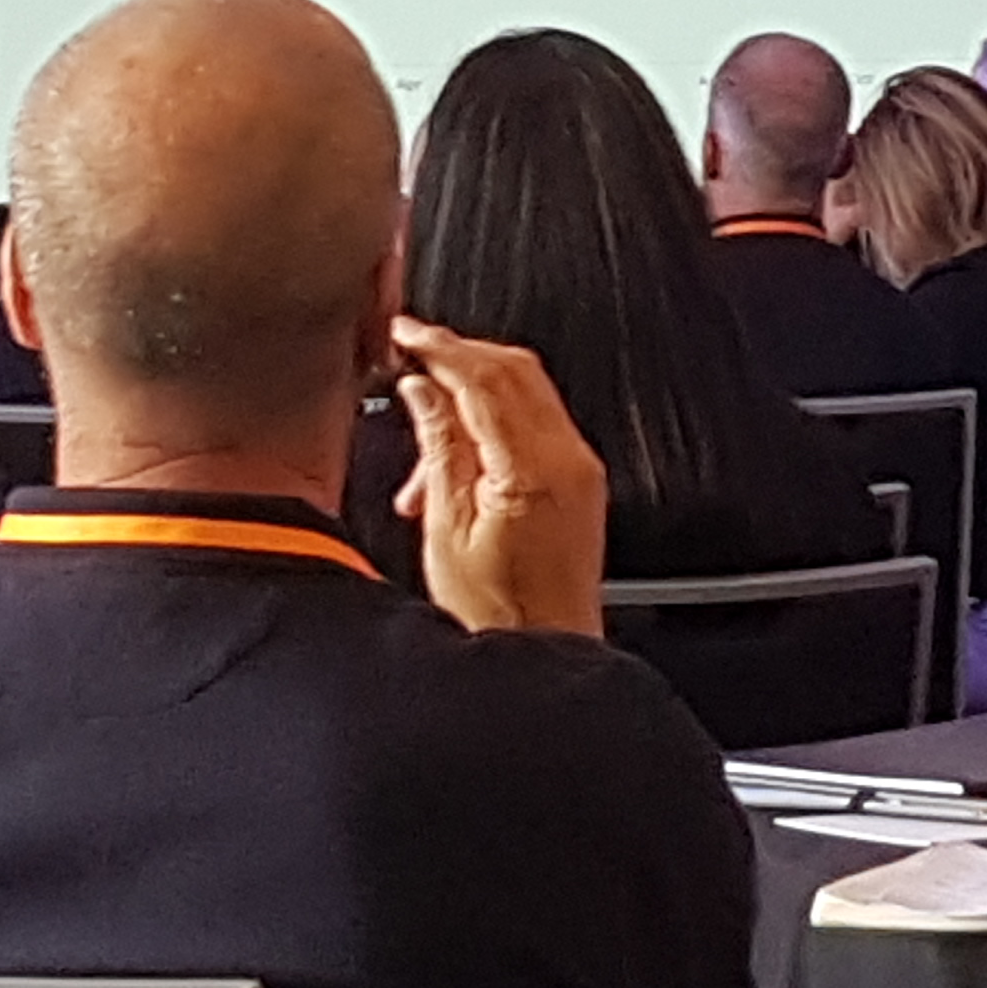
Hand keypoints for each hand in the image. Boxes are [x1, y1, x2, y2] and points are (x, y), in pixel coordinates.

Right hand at [388, 318, 608, 638]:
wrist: (545, 654)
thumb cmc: (499, 614)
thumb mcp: (446, 527)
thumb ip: (437, 446)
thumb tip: (421, 390)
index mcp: (533, 468)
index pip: (484, 378)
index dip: (439, 347)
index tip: (406, 333)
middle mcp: (568, 461)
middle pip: (514, 370)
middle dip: (460, 353)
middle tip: (413, 350)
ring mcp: (580, 471)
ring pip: (528, 389)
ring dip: (476, 384)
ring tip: (425, 415)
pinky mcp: (580, 485)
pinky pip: (538, 422)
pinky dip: (497, 414)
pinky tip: (460, 444)